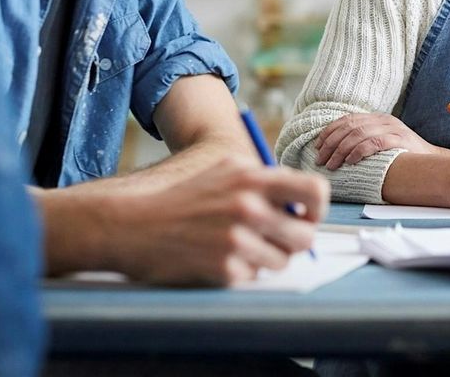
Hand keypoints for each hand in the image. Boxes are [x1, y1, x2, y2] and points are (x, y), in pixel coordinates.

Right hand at [110, 156, 328, 285]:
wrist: (132, 223)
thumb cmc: (183, 197)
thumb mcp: (226, 171)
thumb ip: (265, 181)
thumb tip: (301, 203)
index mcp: (253, 178)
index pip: (315, 191)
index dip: (317, 209)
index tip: (306, 218)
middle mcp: (249, 207)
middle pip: (305, 236)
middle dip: (295, 242)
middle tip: (277, 240)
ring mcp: (237, 240)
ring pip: (282, 260)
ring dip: (267, 258)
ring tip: (240, 246)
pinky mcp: (224, 269)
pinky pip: (254, 276)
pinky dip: (242, 271)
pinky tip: (218, 258)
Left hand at [315, 112, 442, 168]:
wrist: (433, 160)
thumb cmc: (403, 156)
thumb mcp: (383, 143)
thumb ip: (366, 141)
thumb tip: (336, 150)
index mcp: (378, 118)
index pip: (348, 119)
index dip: (330, 131)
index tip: (318, 146)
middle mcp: (384, 120)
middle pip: (350, 126)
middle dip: (331, 143)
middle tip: (321, 159)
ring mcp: (393, 128)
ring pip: (358, 134)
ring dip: (340, 150)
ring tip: (332, 164)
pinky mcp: (399, 140)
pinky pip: (374, 142)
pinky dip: (359, 151)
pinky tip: (350, 161)